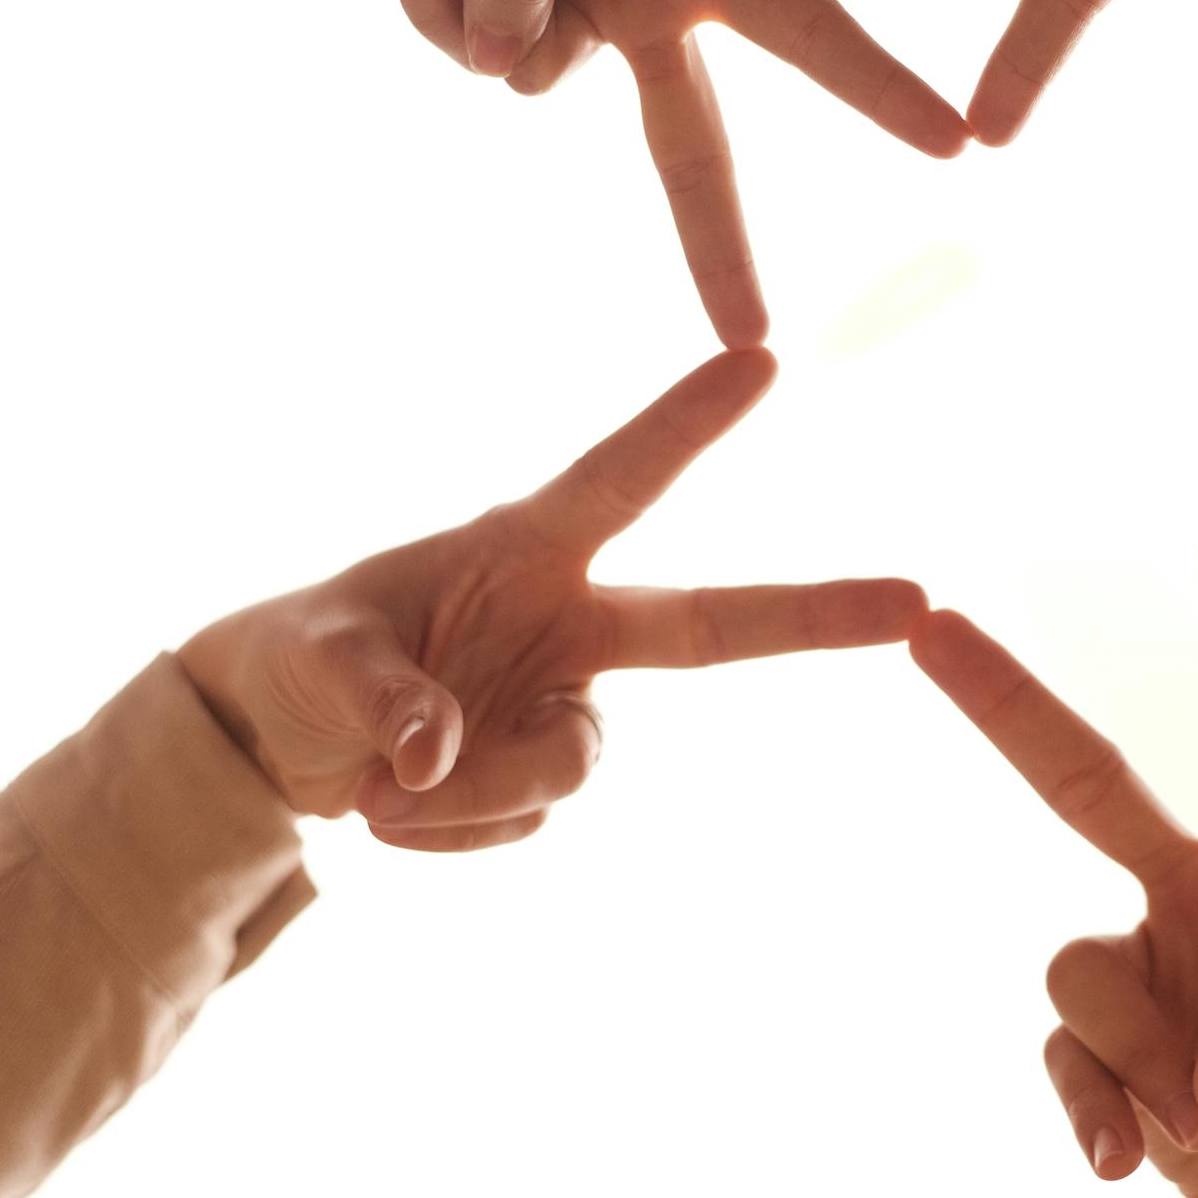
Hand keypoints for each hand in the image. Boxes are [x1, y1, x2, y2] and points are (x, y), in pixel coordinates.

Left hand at [176, 349, 924, 849]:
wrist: (281, 739)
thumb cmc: (297, 653)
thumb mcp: (312, 656)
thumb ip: (376, 694)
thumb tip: (435, 761)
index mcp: (524, 547)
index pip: (621, 479)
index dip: (687, 423)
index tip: (759, 361)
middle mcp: (571, 620)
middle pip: (710, 625)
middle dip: (816, 615)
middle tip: (916, 603)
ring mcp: (568, 704)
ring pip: (568, 769)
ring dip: (472, 799)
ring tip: (376, 794)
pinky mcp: (547, 777)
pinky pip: (524, 827)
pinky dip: (451, 836)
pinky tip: (395, 809)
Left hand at [386, 0, 970, 347]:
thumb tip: (493, 71)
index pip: (805, 28)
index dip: (878, 89)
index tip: (952, 141)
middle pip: (694, 145)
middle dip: (715, 245)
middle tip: (747, 338)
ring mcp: (591, 2)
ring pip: (538, 82)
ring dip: (482, 18)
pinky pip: (477, 48)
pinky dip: (434, 8)